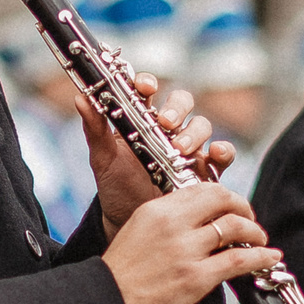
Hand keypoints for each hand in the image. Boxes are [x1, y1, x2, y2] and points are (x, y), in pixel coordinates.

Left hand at [84, 72, 233, 231]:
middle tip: (166, 123)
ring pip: (201, 126)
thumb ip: (95, 128)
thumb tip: (80, 98)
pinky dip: (223, 151)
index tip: (145, 87)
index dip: (148, 83)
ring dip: (193, 133)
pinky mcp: (204, 169)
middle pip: (181, 103)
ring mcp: (188, 148)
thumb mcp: (103, 158)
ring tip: (180, 150)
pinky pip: (221, 155)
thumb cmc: (115, 185)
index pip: (148, 91)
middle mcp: (168, 130)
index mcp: (141, 119)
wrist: (128, 220)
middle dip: (176, 108)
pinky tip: (214, 154)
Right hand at [100, 182, 278, 303]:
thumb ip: (166, 222)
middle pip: (222, 200)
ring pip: (236, 228)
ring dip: (255, 232)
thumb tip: (197, 220)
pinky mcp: (196, 277)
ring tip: (260, 239)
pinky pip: (240, 259)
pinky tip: (269, 256)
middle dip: (243, 207)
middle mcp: (173, 224)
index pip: (201, 188)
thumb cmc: (118, 276)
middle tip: (250, 217)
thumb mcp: (137, 233)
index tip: (230, 205)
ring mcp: (186, 250)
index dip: (224, 195)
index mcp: (156, 210)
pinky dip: (261, 256)